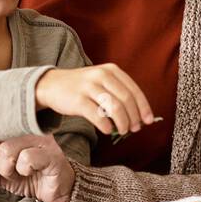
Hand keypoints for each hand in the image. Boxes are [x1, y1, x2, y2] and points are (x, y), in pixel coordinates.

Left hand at [0, 134, 74, 201]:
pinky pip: (27, 158)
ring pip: (7, 148)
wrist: (57, 190)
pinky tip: (29, 172)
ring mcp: (39, 139)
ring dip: (4, 168)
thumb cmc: (29, 177)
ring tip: (11, 175)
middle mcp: (23, 129)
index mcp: (7, 130)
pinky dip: (23, 169)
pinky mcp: (51, 153)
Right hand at [35, 63, 152, 135]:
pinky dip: (106, 125)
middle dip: (134, 117)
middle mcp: (101, 75)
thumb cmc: (83, 87)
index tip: (148, 121)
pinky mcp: (78, 100)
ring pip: (114, 108)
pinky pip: (97, 115)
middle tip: (135, 129)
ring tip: (123, 131)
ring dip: (122, 123)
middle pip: (126, 99)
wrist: (52, 85)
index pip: (134, 90)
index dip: (143, 107)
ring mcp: (89, 87)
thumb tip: (139, 116)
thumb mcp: (102, 82)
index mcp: (112, 70)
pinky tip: (108, 130)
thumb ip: (119, 94)